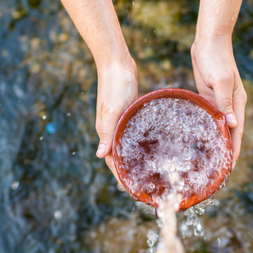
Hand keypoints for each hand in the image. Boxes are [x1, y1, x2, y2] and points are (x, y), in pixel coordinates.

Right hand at [95, 57, 137, 182]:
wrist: (117, 63)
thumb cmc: (114, 85)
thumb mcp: (112, 110)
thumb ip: (107, 133)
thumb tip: (99, 155)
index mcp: (105, 131)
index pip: (111, 161)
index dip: (120, 177)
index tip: (130, 190)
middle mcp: (111, 130)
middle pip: (119, 157)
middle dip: (128, 172)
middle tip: (143, 186)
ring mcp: (119, 122)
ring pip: (126, 146)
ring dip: (134, 160)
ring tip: (148, 172)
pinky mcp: (127, 114)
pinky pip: (133, 135)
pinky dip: (139, 144)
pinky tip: (152, 147)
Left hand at [191, 39, 246, 166]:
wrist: (209, 41)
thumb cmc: (215, 58)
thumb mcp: (220, 80)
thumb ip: (225, 102)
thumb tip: (233, 125)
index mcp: (238, 103)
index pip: (237, 133)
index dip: (234, 151)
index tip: (229, 169)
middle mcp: (231, 106)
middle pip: (230, 134)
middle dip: (226, 152)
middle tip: (218, 172)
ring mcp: (220, 102)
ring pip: (220, 128)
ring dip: (216, 143)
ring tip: (210, 161)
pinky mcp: (209, 98)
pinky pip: (210, 118)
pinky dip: (207, 130)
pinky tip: (200, 140)